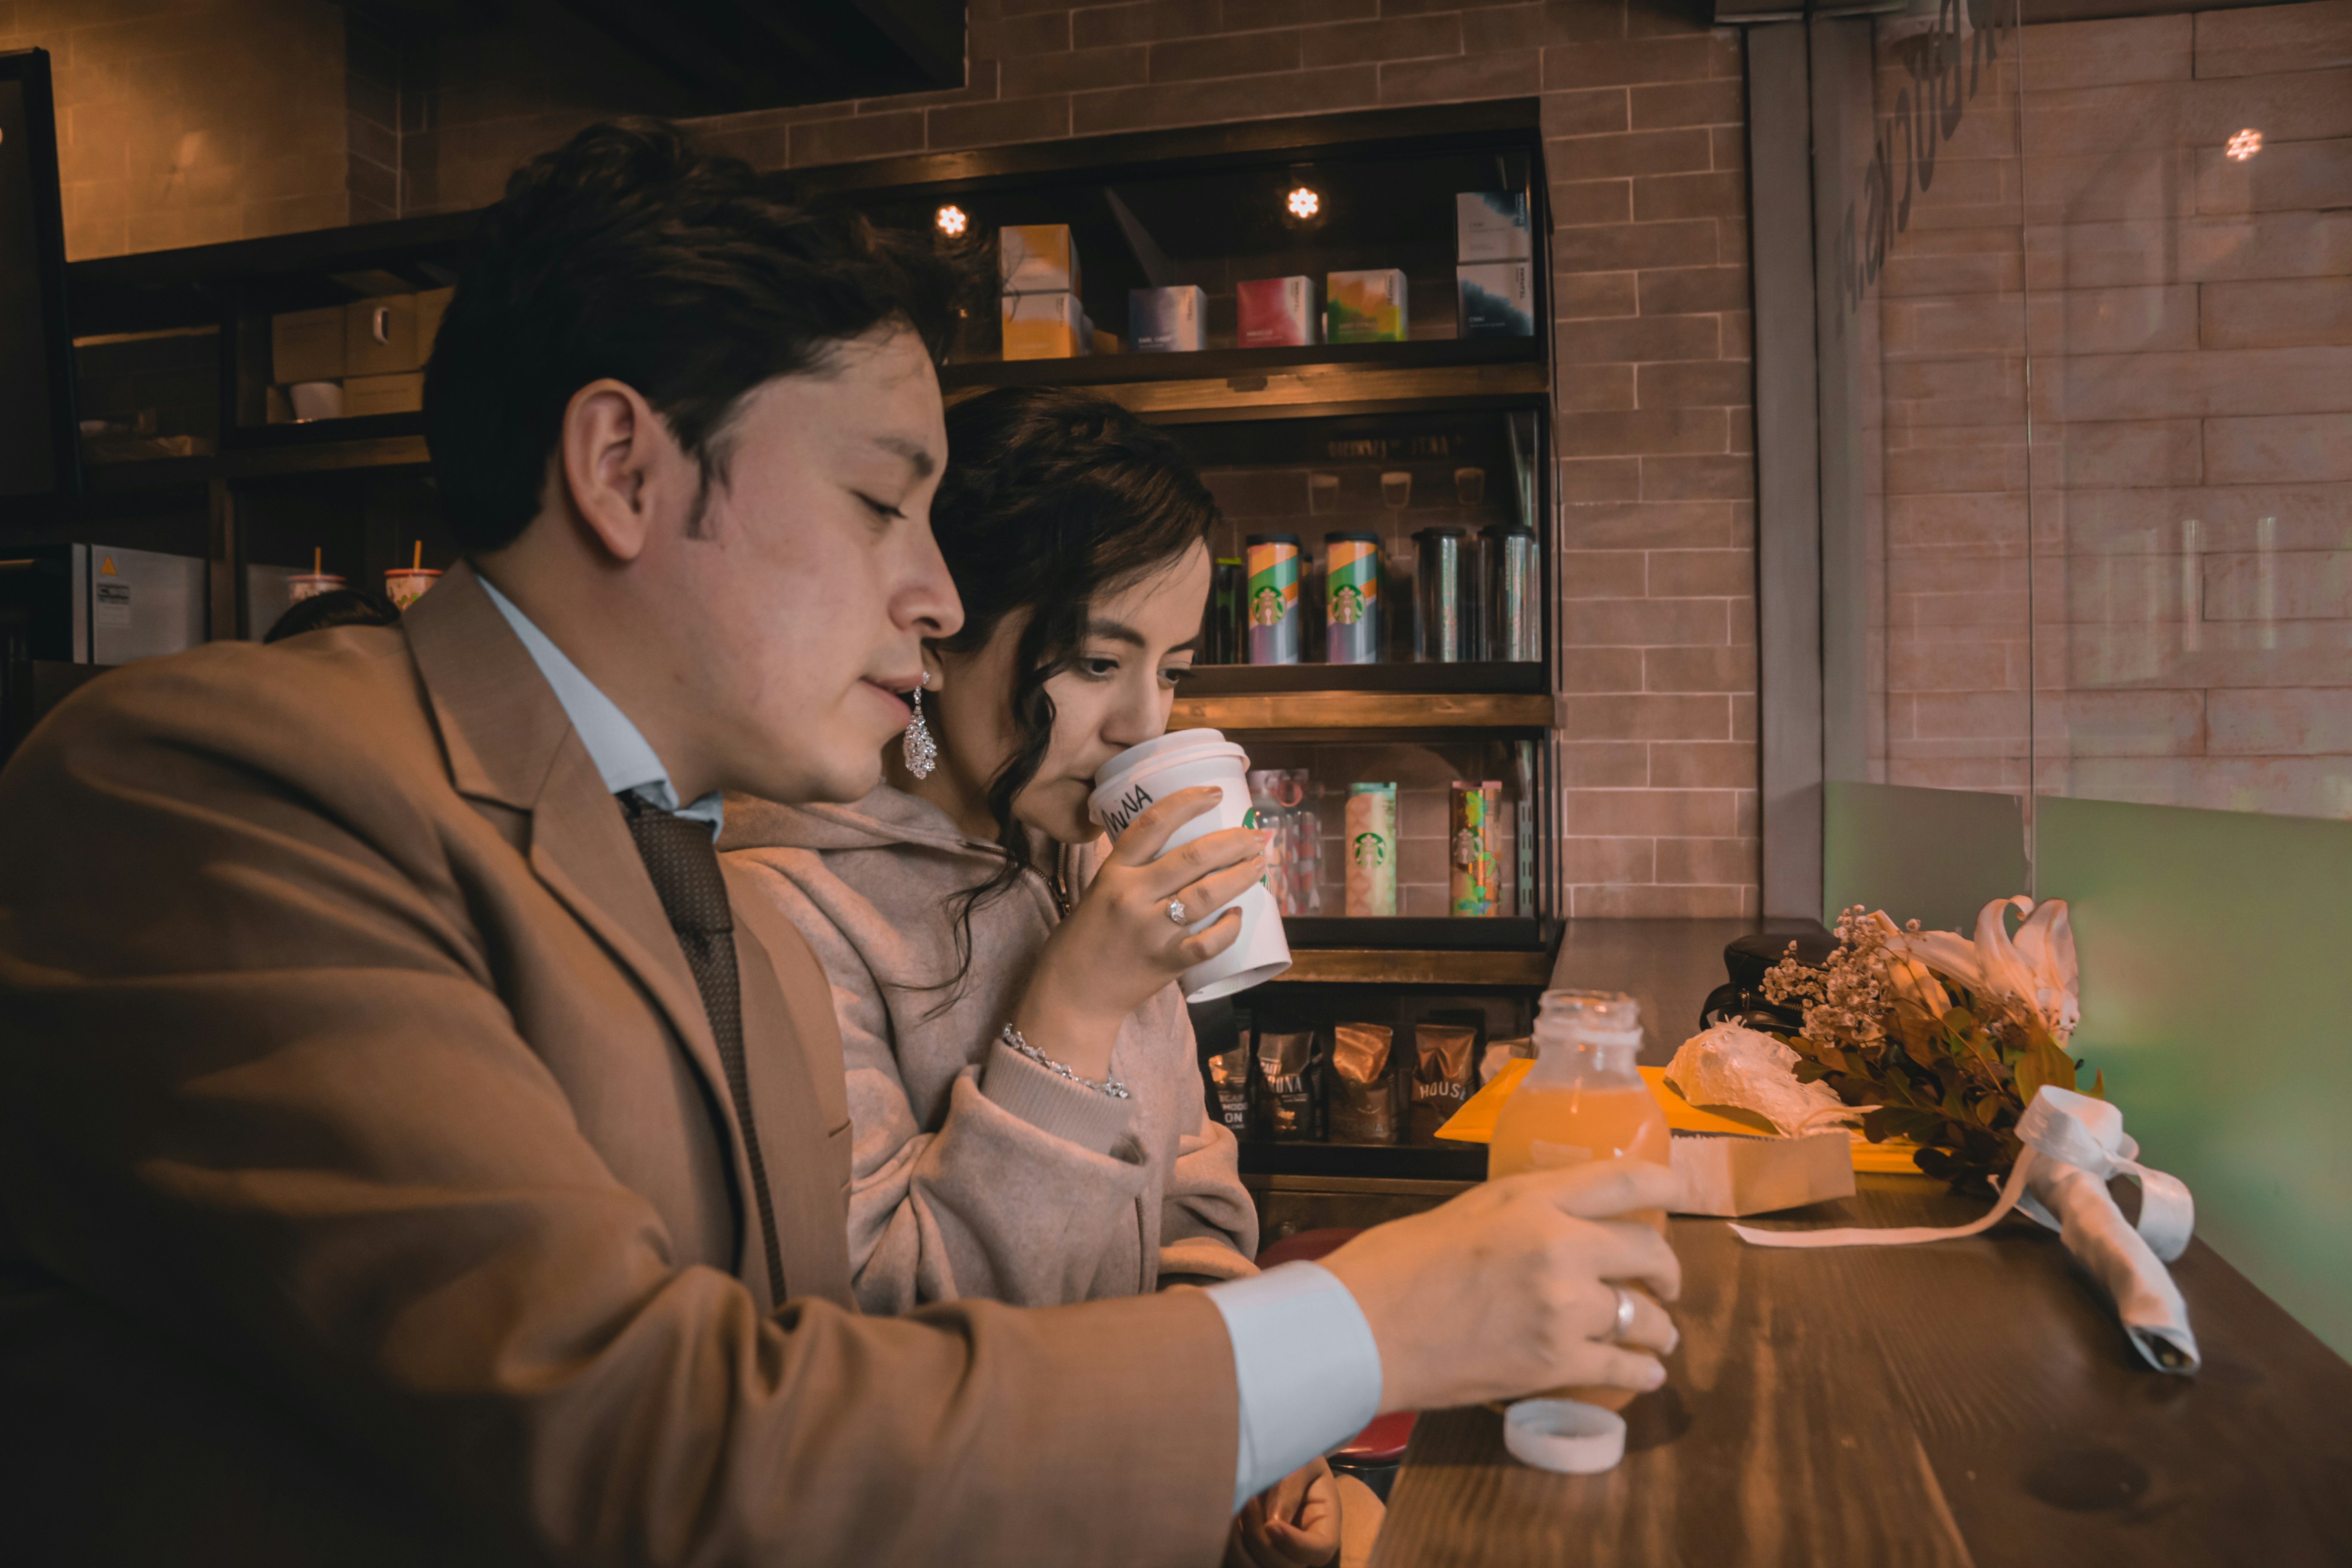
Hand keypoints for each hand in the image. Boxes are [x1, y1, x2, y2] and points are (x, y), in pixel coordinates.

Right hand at [1013, 787, 1264, 1078]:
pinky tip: (1238, 915)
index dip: (1187, 802)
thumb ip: (1132, 871)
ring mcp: (1151, 931)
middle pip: (1193, 856)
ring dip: (1241, 876)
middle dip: (1234, 842)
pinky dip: (1229, 928)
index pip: (1153, 824)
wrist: (1070, 995)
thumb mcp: (1099, 891)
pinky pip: (1208, 943)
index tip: (1216, 793)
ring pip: (1208, 894)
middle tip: (1257, 835)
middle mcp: (1132, 896)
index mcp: (1113, 873)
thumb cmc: (1084, 940)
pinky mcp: (1166, 963)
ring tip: (1259, 865)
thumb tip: (1181, 850)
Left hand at [1225, 1458, 1339, 1567]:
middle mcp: (1300, 1548)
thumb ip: (1292, 1488)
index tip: (1272, 1525)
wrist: (1279, 1455)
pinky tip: (1225, 1515)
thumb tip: (1273, 1521)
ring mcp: (1275, 1553)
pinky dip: (1227, 1543)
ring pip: (1255, 1566)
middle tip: (1248, 1502)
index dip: (1295, 1544)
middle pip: (1284, 1566)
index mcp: (1323, 1528)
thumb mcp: (1304, 1462)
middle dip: (1261, 1541)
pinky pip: (1236, 1559)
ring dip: (1240, 1544)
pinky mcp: (1250, 1550)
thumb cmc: (1297, 1456)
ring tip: (1234, 1507)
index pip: (1318, 1551)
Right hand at [1319, 1159, 1682, 1413]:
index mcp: (1534, 1200)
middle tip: (1666, 1283)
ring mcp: (1563, 1308)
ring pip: (1644, 1317)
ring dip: (1659, 1328)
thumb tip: (1561, 1221)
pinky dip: (1642, 1373)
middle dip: (1668, 1271)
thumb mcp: (1469, 1210)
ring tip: (1659, 1336)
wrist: (1363, 1328)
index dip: (1665, 1183)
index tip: (1680, 1192)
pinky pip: (1625, 1368)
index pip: (1625, 1180)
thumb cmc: (1397, 1264)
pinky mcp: (1556, 1363)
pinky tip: (1644, 1374)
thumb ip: (1524, 1211)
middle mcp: (1561, 1247)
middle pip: (1649, 1252)